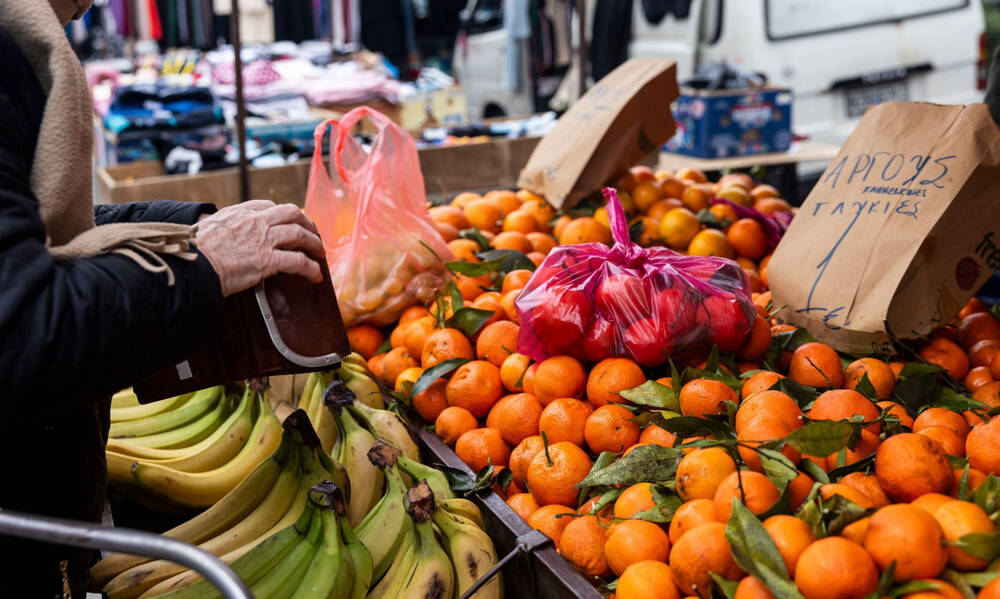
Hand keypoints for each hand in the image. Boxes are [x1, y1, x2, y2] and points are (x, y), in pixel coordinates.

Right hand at [194, 200, 324, 296]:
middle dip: (306, 223)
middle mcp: (255, 221)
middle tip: (312, 234)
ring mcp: (263, 239)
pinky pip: (298, 261)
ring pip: (300, 234)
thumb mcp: (205, 228)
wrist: (191, 265)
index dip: (282, 214)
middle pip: (291, 213)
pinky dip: (311, 268)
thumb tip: (214, 229)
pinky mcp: (267, 260)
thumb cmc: (193, 251)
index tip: (288, 221)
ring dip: (314, 244)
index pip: (268, 206)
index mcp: (238, 212)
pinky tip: (315, 275)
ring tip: (320, 254)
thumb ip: (218, 226)